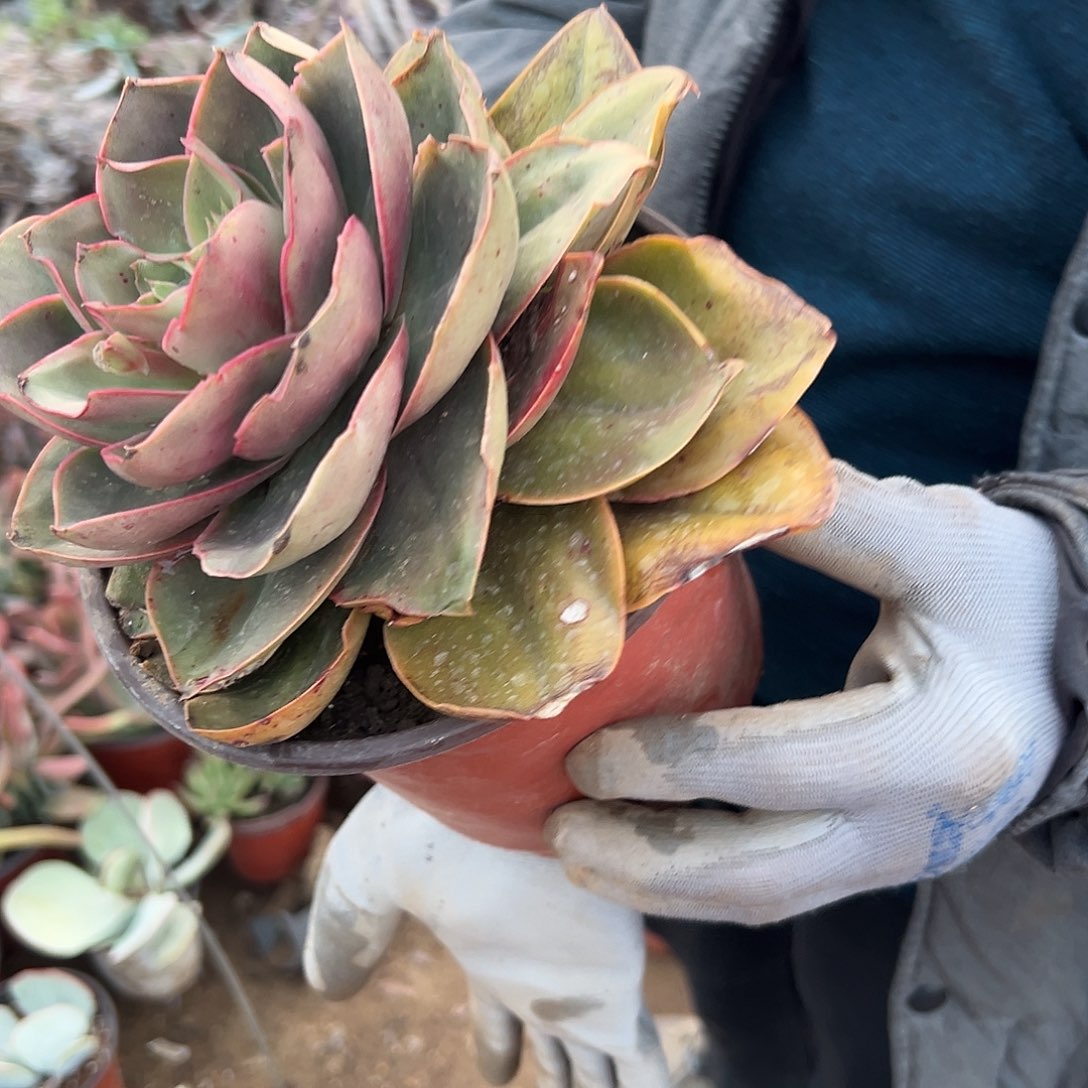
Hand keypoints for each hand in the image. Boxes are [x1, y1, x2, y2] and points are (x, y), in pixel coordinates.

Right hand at [304, 785, 669, 1087]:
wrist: (489, 786)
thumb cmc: (422, 822)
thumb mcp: (362, 879)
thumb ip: (348, 929)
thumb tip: (325, 985)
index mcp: (490, 943)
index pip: (499, 1008)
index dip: (500, 1042)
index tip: (500, 1072)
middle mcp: (543, 962)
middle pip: (560, 1038)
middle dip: (565, 1071)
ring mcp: (582, 976)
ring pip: (605, 1063)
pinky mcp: (617, 986)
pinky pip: (645, 1071)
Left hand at [545, 461, 1065, 923]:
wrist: (1069, 658)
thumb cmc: (1004, 590)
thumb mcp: (935, 538)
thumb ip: (831, 517)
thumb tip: (705, 493)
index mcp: (936, 743)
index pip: (776, 766)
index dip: (669, 764)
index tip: (583, 752)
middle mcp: (919, 827)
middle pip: (760, 871)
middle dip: (645, 858)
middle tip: (556, 828)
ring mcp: (900, 858)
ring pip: (763, 898)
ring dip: (659, 888)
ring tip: (573, 853)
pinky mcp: (878, 860)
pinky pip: (779, 892)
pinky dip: (699, 884)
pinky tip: (638, 859)